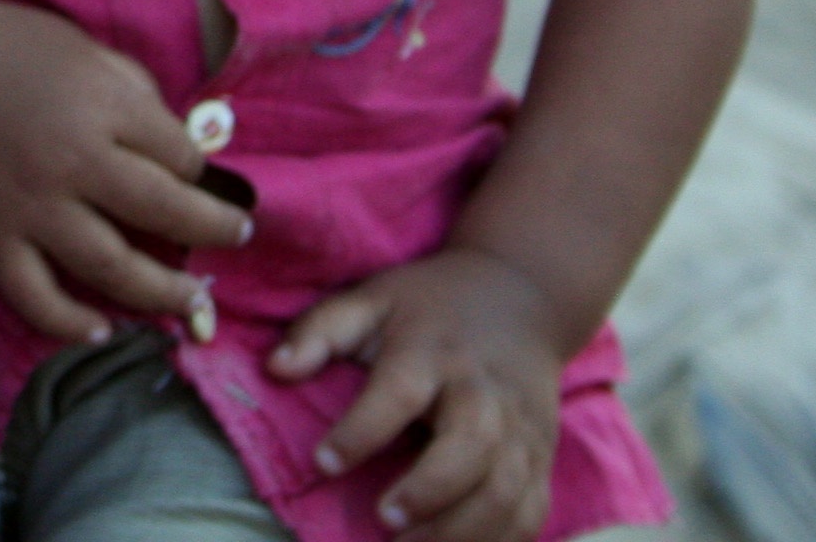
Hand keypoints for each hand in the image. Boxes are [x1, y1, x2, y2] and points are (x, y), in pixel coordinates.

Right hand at [0, 0, 250, 341]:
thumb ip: (134, 91)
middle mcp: (74, 162)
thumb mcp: (81, 47)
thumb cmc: (1, 44)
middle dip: (214, 230)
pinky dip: (69, 325)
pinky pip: (35, 299)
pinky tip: (100, 331)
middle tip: (236, 237)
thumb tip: (180, 144)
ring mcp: (31, 208)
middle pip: (166, 214)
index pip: (179, 155)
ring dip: (165, 293)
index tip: (191, 171)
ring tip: (194, 302)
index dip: (195, 167)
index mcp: (101, 106)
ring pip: (114, 271)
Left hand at [269, 248, 564, 541]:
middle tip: (383, 520)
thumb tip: (274, 369)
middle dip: (430, 489)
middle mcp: (484, 392)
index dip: (362, 429)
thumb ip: (320, 332)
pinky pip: (531, 511)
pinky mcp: (541, 459)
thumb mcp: (371, 300)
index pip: (400, 391)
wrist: (522, 297)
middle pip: (473, 444)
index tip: (322, 463)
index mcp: (434, 351)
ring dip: (464, 529)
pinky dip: (501, 541)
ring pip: (507, 488)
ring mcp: (521, 429)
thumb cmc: (428, 308)